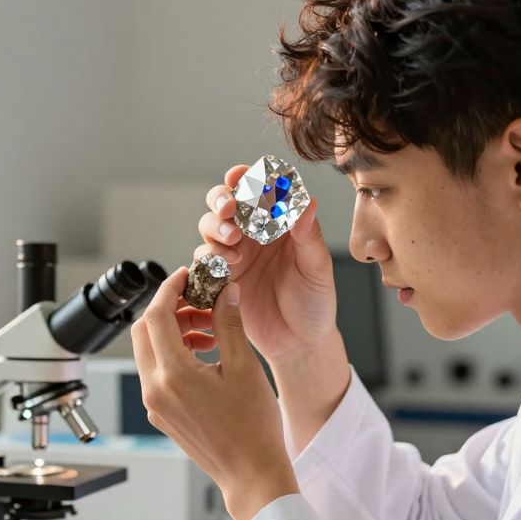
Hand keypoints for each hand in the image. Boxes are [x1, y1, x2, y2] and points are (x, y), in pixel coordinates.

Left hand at [130, 266, 298, 519]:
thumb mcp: (244, 367)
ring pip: (150, 351)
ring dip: (174, 331)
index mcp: (172, 374)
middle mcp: (154, 389)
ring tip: (210, 329)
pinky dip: (174, 354)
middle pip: (145, 330)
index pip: (156, 315)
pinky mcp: (160, 413)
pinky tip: (206, 353)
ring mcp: (154, 403)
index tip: (186, 276)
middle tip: (199, 300)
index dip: (170, 289)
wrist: (250, 474)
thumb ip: (229, 323)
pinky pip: (157, 372)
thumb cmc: (253, 429)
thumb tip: (225, 292)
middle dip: (169, 308)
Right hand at [193, 165, 337, 361]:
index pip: (259, 190)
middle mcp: (254, 234)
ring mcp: (235, 254)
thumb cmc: (314, 304)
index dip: (247, 178)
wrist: (298, 344)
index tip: (242, 175)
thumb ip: (308, 236)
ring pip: (210, 227)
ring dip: (216, 227)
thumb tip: (306, 202)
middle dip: (221, 199)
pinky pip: (203, 260)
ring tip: (233, 240)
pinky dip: (208, 256)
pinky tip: (225, 264)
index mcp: (279, 223)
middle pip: (225, 202)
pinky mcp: (220, 278)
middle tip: (229, 209)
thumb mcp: (317, 269)